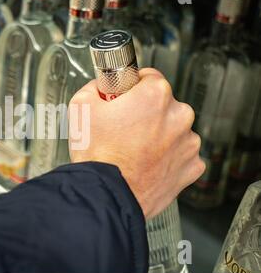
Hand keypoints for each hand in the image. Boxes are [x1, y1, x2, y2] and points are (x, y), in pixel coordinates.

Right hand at [68, 68, 204, 218]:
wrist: (106, 195)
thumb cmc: (98, 156)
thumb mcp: (81, 107)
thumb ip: (95, 87)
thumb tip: (100, 87)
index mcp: (155, 95)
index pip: (148, 77)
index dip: (132, 89)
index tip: (124, 100)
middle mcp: (178, 115)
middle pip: (163, 105)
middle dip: (146, 113)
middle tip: (123, 129)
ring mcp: (188, 143)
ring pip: (173, 130)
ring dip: (158, 136)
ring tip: (133, 151)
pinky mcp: (191, 167)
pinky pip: (180, 155)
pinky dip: (167, 158)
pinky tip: (146, 164)